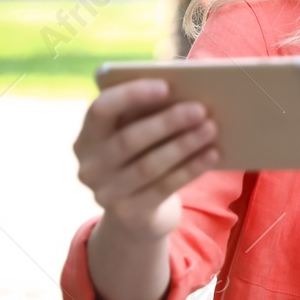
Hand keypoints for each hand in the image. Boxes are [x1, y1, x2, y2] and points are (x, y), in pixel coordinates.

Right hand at [73, 79, 218, 240]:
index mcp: (87, 136)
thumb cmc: (140, 157)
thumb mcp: (135, 133)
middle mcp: (90, 166)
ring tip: (211, 128)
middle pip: (129, 139)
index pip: (100, 109)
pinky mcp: (129, 213)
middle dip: (168, 122)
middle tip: (201, 109)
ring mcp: (106, 193)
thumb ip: (147, 112)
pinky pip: (164, 187)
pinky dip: (190, 169)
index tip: (165, 86)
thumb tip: (187, 87)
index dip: (131, 95)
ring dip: (184, 145)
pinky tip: (212, 155)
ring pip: (149, 165)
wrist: (136, 214)